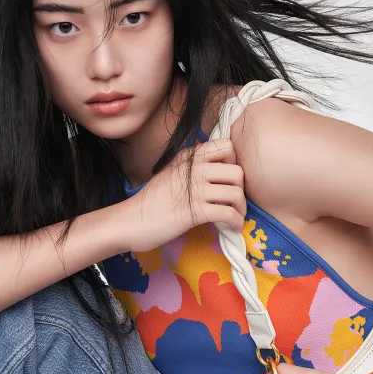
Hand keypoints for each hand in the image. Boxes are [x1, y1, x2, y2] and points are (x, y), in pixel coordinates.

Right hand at [126, 138, 245, 252]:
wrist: (131, 220)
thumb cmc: (152, 200)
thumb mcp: (171, 172)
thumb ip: (192, 167)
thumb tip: (219, 169)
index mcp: (189, 156)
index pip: (226, 146)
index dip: (233, 162)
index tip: (227, 178)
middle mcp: (194, 169)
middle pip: (237, 172)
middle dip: (241, 189)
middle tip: (234, 201)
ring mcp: (194, 190)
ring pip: (236, 193)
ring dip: (241, 208)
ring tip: (236, 216)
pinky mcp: (194, 212)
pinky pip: (228, 214)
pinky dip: (235, 222)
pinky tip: (232, 227)